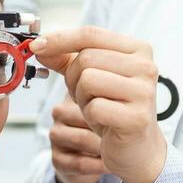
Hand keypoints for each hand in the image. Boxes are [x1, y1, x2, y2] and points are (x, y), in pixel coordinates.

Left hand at [30, 27, 167, 182]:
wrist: (137, 148)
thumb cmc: (114, 108)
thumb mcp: (92, 78)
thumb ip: (68, 59)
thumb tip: (40, 45)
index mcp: (138, 50)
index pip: (90, 34)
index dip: (59, 39)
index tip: (37, 46)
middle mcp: (145, 67)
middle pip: (85, 59)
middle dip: (73, 79)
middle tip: (84, 96)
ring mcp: (144, 92)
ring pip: (88, 80)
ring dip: (82, 99)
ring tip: (97, 109)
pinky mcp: (137, 117)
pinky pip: (95, 107)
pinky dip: (90, 116)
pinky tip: (103, 122)